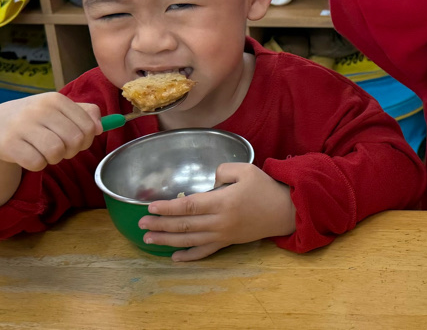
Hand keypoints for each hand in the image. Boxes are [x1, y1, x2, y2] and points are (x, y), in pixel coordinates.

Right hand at [0, 92, 102, 171]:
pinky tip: (30, 156)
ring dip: (55, 159)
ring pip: (56, 152)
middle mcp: (39, 109)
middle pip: (74, 140)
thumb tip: (100, 127)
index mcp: (55, 99)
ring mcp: (22, 125)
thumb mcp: (59, 110)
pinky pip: (37, 163)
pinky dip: (38, 165)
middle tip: (60, 149)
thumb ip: (86, 114)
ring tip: (46, 152)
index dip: (87, 139)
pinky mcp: (8, 143)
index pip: (88, 126)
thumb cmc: (36, 120)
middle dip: (72, 150)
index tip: (76, 140)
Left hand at [139, 163, 296, 261]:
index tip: (151, 207)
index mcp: (223, 202)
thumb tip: (209, 179)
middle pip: (184, 224)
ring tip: (149, 238)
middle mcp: (220, 221)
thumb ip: (223, 170)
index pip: (189, 206)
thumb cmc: (265, 188)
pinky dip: (188, 256)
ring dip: (167, 239)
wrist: (284, 212)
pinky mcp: (227, 242)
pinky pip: (205, 252)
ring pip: (189, 239)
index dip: (168, 207)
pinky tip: (174, 257)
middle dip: (160, 224)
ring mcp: (223, 235)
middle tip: (142, 223)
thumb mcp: (246, 170)